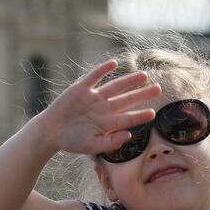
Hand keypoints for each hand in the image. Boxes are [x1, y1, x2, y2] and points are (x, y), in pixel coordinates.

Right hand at [30, 59, 160, 156]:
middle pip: (127, 99)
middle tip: (158, 88)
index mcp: (108, 123)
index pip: (128, 118)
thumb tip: (129, 135)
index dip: (140, 116)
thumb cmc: (72, 142)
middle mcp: (104, 108)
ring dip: (129, 81)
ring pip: (115, 86)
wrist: (51, 132)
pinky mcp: (81, 89)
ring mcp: (93, 98)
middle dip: (142, 94)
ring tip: (143, 75)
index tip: (153, 114)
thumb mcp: (92, 146)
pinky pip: (94, 77)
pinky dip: (102, 70)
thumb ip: (111, 142)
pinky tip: (114, 63)